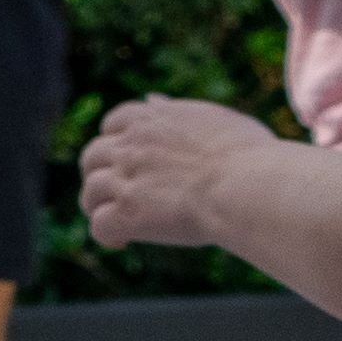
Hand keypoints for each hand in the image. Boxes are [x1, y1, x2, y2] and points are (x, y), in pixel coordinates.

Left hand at [79, 92, 280, 252]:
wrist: (250, 186)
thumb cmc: (250, 156)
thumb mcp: (215, 118)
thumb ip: (177, 110)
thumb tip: (151, 98)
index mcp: (152, 120)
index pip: (113, 122)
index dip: (115, 140)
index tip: (126, 157)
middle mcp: (131, 146)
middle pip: (92, 155)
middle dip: (99, 172)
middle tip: (117, 192)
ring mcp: (125, 179)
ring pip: (90, 191)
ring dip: (98, 206)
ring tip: (119, 221)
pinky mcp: (127, 213)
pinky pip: (99, 226)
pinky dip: (107, 235)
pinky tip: (122, 242)